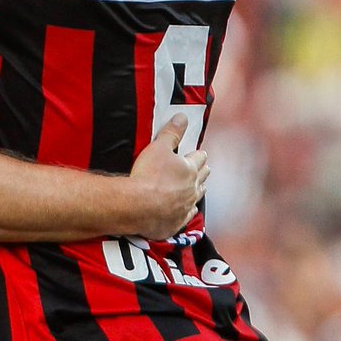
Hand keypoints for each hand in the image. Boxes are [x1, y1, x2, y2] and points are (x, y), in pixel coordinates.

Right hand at [125, 115, 208, 239]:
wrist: (138, 206)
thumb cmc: (148, 176)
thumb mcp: (158, 147)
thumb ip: (172, 132)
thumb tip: (182, 118)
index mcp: (189, 169)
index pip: (199, 158)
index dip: (198, 154)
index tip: (199, 153)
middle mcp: (192, 189)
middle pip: (202, 178)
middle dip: (202, 171)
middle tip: (203, 168)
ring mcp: (185, 206)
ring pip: (197, 197)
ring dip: (198, 191)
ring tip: (199, 188)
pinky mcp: (177, 222)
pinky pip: (187, 215)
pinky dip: (188, 211)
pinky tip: (188, 210)